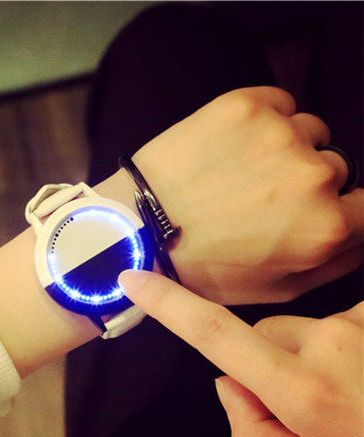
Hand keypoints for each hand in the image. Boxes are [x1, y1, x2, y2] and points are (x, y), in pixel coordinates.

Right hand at [118, 269, 363, 436]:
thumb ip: (248, 428)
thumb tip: (228, 379)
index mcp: (298, 390)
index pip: (215, 334)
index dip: (168, 305)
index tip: (133, 278)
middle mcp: (327, 342)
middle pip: (262, 333)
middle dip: (267, 359)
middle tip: (308, 402)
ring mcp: (361, 322)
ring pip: (303, 329)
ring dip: (311, 355)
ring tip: (353, 393)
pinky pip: (341, 322)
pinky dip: (345, 345)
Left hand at [131, 86, 363, 303]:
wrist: (139, 228)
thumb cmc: (202, 267)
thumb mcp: (274, 289)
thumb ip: (334, 263)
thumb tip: (361, 236)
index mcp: (325, 227)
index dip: (338, 209)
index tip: (310, 211)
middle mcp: (314, 176)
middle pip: (336, 168)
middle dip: (306, 183)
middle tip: (260, 197)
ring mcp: (280, 135)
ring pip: (309, 133)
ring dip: (285, 149)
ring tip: (241, 171)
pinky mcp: (246, 106)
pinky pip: (280, 103)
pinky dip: (265, 120)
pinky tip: (232, 145)